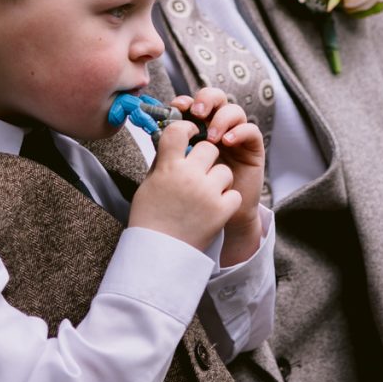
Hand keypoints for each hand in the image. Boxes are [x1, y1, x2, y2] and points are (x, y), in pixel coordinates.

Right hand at [130, 122, 237, 252]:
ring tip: (205, 195)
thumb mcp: (150, 184)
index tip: (191, 132)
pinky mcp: (222, 210)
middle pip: (208, 148)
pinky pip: (233, 194)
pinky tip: (213, 209)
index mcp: (168, 167)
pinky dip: (226, 201)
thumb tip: (173, 140)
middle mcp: (189, 175)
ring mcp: (207, 192)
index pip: (179, 130)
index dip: (187, 128)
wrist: (159, 253)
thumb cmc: (150, 218)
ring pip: (224, 171)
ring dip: (218, 180)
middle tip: (200, 171)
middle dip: (206, 157)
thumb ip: (163, 161)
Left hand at [173, 90, 264, 264]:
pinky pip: (251, 130)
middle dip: (207, 100)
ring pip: (235, 111)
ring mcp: (236, 136)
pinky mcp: (252, 149)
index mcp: (198, 128)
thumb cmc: (191, 193)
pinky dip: (239, 131)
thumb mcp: (177, 167)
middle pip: (217, 98)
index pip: (194, 104)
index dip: (187, 100)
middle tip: (197, 113)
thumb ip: (169, 148)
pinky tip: (227, 142)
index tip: (176, 106)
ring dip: (222, 119)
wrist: (212, 220)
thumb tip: (154, 129)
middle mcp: (218, 127)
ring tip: (212, 137)